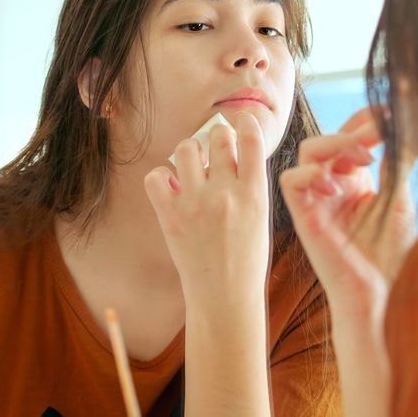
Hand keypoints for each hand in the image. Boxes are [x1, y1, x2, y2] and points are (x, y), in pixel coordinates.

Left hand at [145, 112, 269, 305]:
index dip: (245, 122)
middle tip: (214, 150)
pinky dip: (162, 178)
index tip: (240, 121)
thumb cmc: (247, 257)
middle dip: (216, 137)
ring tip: (192, 169)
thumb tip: (233, 148)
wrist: (224, 295)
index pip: (251, 138)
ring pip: (185, 149)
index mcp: (254, 193)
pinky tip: (172, 189)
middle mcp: (225, 193)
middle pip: (217, 136)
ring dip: (189, 153)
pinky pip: (156, 176)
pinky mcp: (170, 215)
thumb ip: (248, 182)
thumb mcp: (260, 215)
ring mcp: (195, 203)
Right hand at [279, 107, 416, 317]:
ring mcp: (316, 199)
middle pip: (329, 137)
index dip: (367, 118)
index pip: (352, 136)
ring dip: (335, 145)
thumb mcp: (400, 198)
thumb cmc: (391, 254)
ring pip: (308, 150)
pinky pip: (291, 181)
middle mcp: (333, 185)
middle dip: (355, 129)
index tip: (394, 108)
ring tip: (365, 157)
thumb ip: (398, 160)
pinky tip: (338, 186)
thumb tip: (409, 122)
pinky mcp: (303, 216)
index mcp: (355, 180)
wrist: (381, 295)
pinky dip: (311, 175)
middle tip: (382, 129)